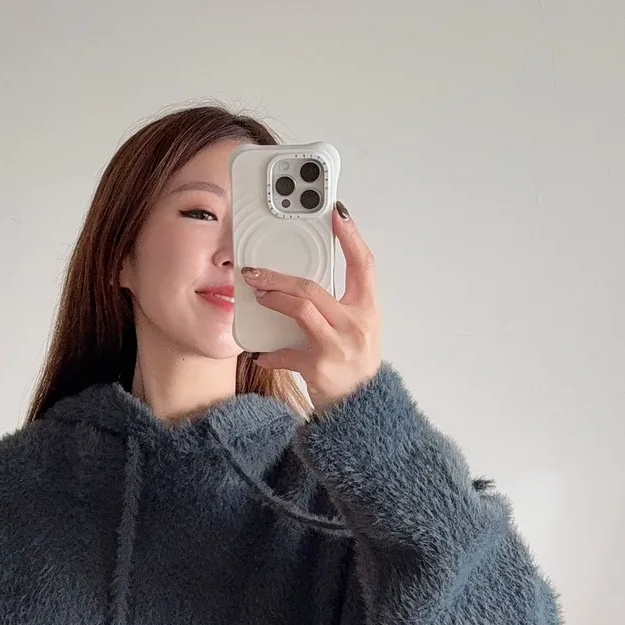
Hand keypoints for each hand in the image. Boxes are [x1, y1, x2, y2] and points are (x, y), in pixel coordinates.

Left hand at [240, 205, 380, 413]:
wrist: (361, 409)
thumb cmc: (356, 367)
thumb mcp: (360, 330)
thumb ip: (341, 306)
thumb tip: (308, 284)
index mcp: (368, 310)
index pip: (364, 264)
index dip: (351, 237)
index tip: (337, 214)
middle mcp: (356, 325)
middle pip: (314, 288)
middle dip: (280, 277)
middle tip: (257, 271)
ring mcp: (337, 347)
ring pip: (301, 311)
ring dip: (274, 300)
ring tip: (258, 296)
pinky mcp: (319, 368)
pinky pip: (286, 354)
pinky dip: (270, 353)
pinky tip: (260, 353)